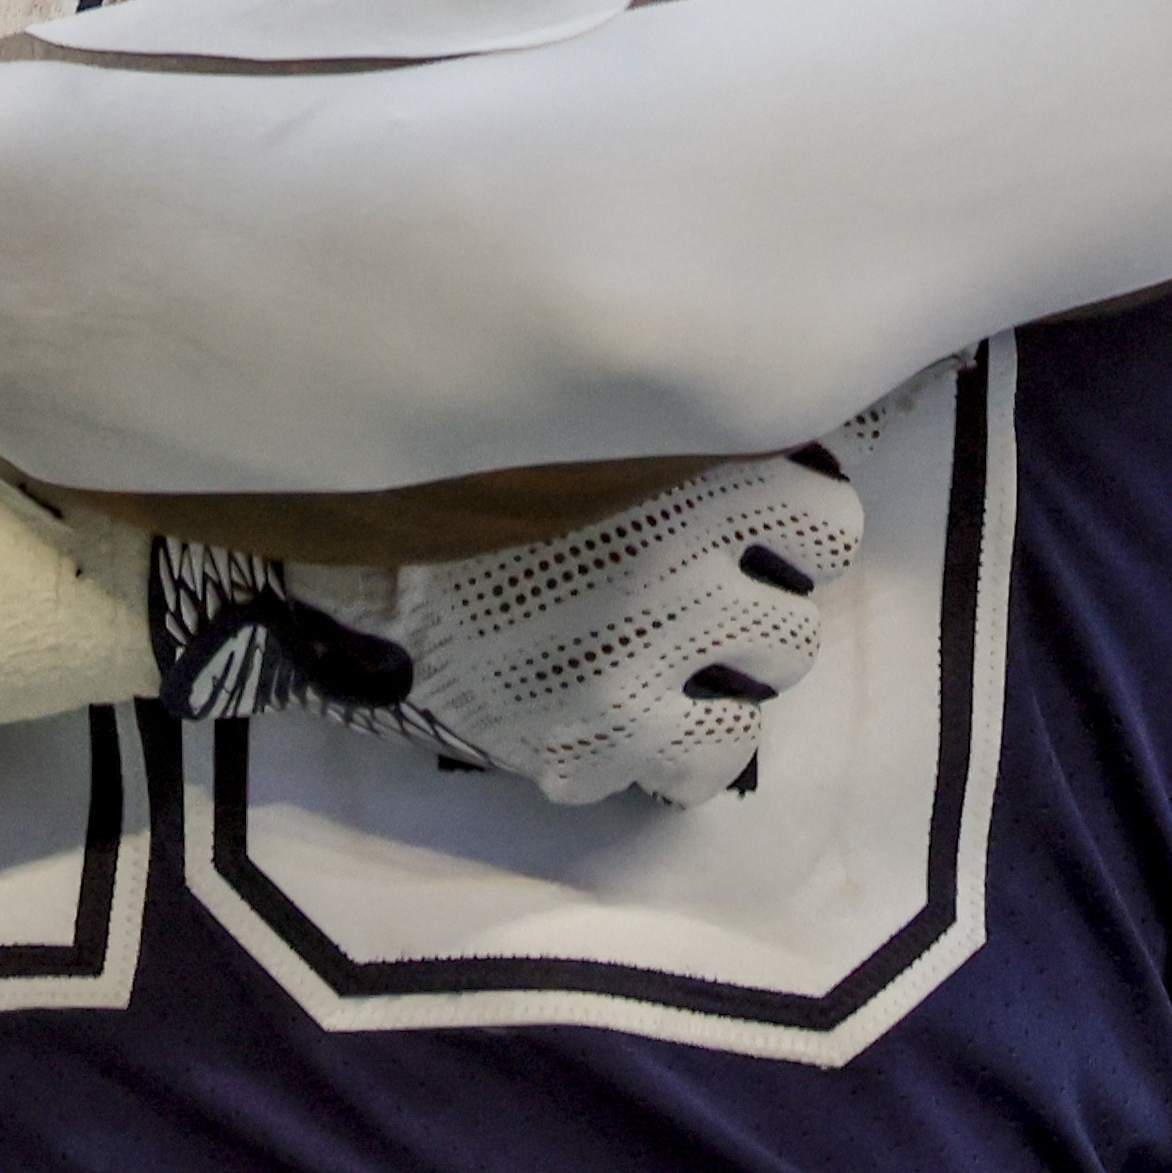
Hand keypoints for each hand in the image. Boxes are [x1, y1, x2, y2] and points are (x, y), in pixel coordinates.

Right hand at [155, 444, 858, 806]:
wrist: (341, 545)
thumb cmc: (462, 459)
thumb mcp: (583, 411)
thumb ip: (668, 421)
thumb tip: (743, 399)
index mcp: (694, 482)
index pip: (830, 527)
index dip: (794, 527)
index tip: (754, 523)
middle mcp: (687, 580)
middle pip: (792, 630)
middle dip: (751, 615)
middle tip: (693, 595)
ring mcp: (639, 673)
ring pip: (752, 713)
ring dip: (718, 689)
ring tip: (665, 661)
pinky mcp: (589, 741)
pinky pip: (687, 772)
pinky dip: (665, 749)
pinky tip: (627, 715)